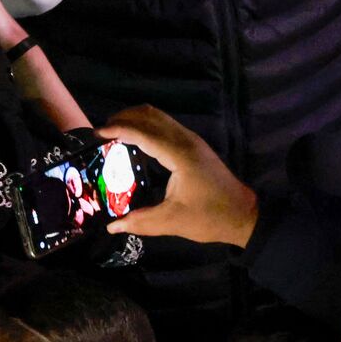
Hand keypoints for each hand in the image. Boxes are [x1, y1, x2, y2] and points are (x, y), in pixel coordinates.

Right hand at [97, 105, 257, 246]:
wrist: (244, 214)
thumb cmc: (210, 217)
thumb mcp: (172, 222)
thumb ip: (140, 222)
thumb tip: (112, 227)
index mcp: (180, 156)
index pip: (144, 133)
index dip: (118, 129)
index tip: (96, 133)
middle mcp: (186, 141)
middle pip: (150, 115)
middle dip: (123, 118)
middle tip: (101, 132)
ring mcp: (191, 140)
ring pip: (158, 116)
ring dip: (134, 119)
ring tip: (113, 132)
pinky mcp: (193, 144)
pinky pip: (164, 124)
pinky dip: (145, 125)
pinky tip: (133, 140)